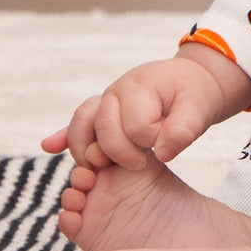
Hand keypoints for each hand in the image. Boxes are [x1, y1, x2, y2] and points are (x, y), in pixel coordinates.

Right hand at [41, 48, 250, 169]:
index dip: (150, 140)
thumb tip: (162, 155)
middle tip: (139, 165)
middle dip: (118, 152)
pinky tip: (50, 145)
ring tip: (95, 169)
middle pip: (102, 126)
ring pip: (82, 125)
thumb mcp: (200, 108)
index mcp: (141, 86)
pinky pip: (77, 124)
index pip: (135, 124)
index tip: (164, 145)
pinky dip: (63, 136)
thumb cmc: (195, 95)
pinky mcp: (101, 113)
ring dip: (84, 149)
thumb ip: (184, 130)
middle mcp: (117, 91)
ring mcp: (105, 102)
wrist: (190, 82)